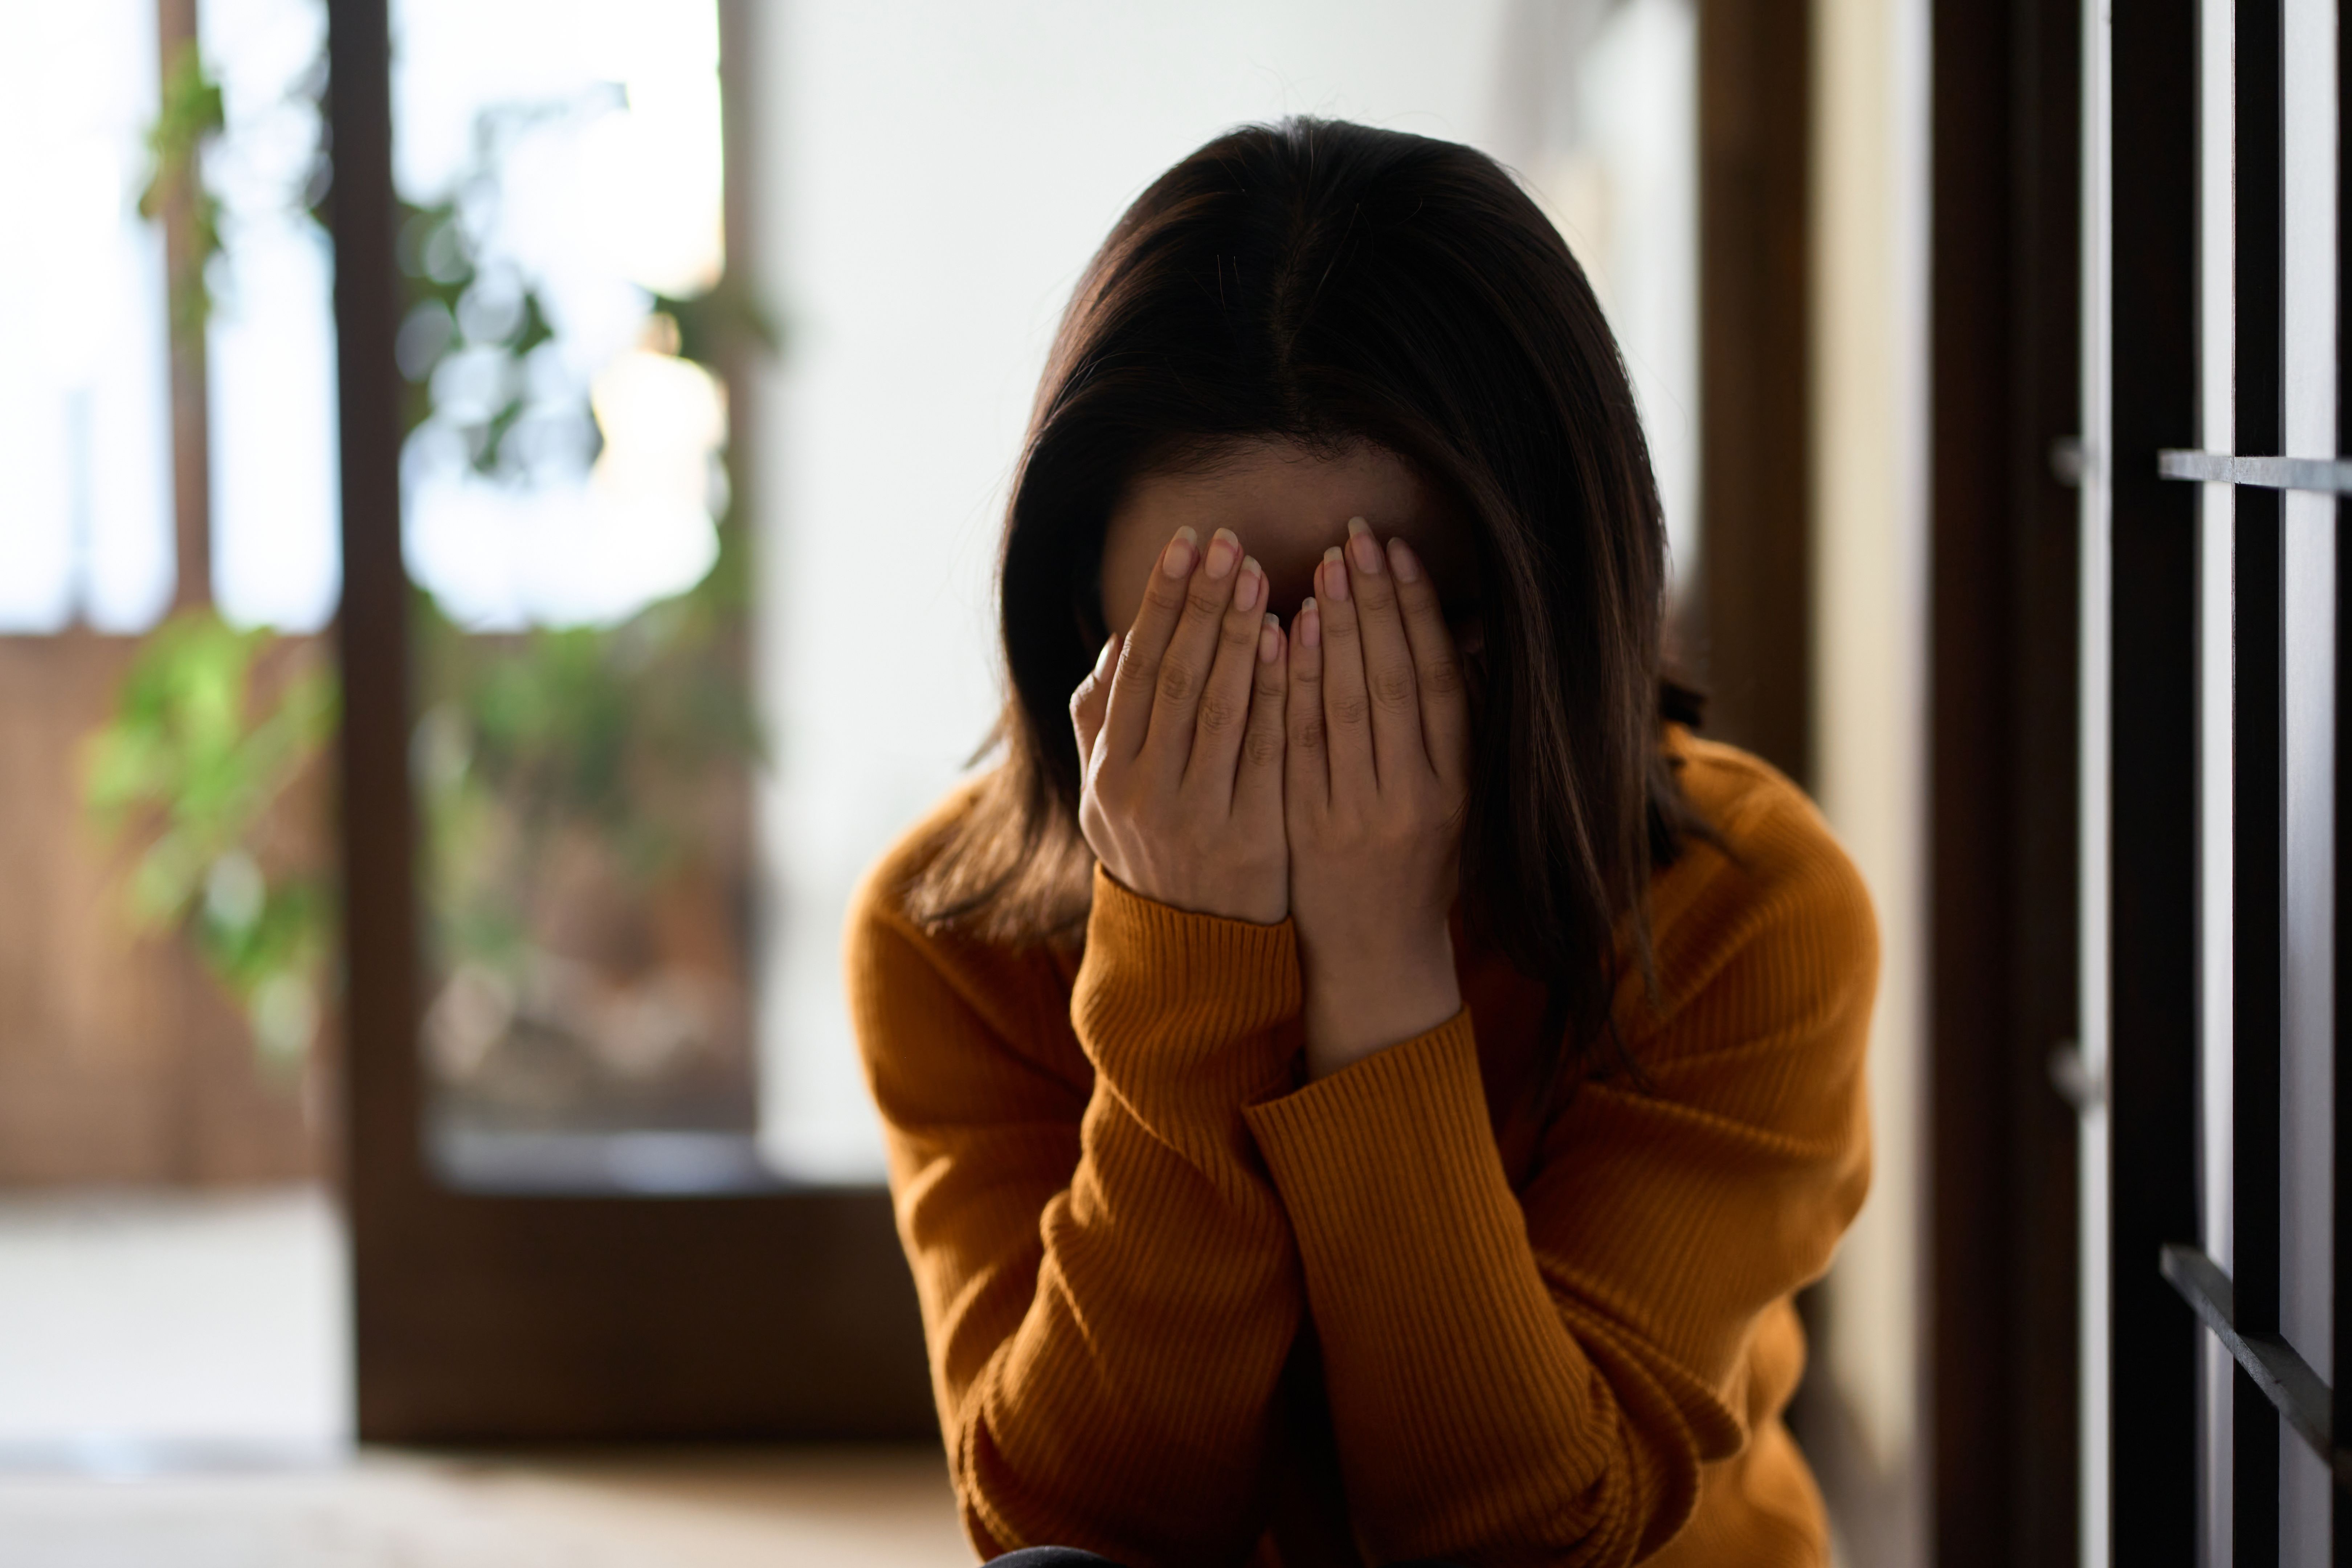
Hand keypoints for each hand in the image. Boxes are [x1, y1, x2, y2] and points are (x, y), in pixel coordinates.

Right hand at [1072, 525, 1290, 924]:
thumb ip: (1100, 723)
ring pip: (1218, 706)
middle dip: (1201, 603)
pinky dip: (1274, 691)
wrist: (1194, 953)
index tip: (1186, 544)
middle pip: (1174, 676)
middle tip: (1229, 542)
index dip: (1160, 601)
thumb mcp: (1107, 799)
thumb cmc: (1156, 856)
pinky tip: (1292, 641)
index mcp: (1108, 773)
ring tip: (1260, 575)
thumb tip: (1114, 644)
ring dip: (1239, 634)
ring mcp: (1196, 816)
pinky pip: (1265, 749)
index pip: (1135, 667)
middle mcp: (1143, 792)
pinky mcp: (1251, 838)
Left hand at [1285, 519, 1471, 1077]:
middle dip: (1374, 603)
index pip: (1437, 681)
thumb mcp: (1460, 800)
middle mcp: (1412, 797)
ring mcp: (1356, 814)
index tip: (1398, 555)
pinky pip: (1298, 743)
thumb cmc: (1421, 863)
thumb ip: (1460, 725)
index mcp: (1456, 785)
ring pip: (1345, 705)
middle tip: (1354, 538)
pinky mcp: (1307, 827)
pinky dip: (1294, 683)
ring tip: (1324, 567)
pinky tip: (1287, 631)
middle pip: (1391, 681)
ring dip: (1335, 630)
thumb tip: (1464, 636)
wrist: (1377, 953)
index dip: (1419, 612)